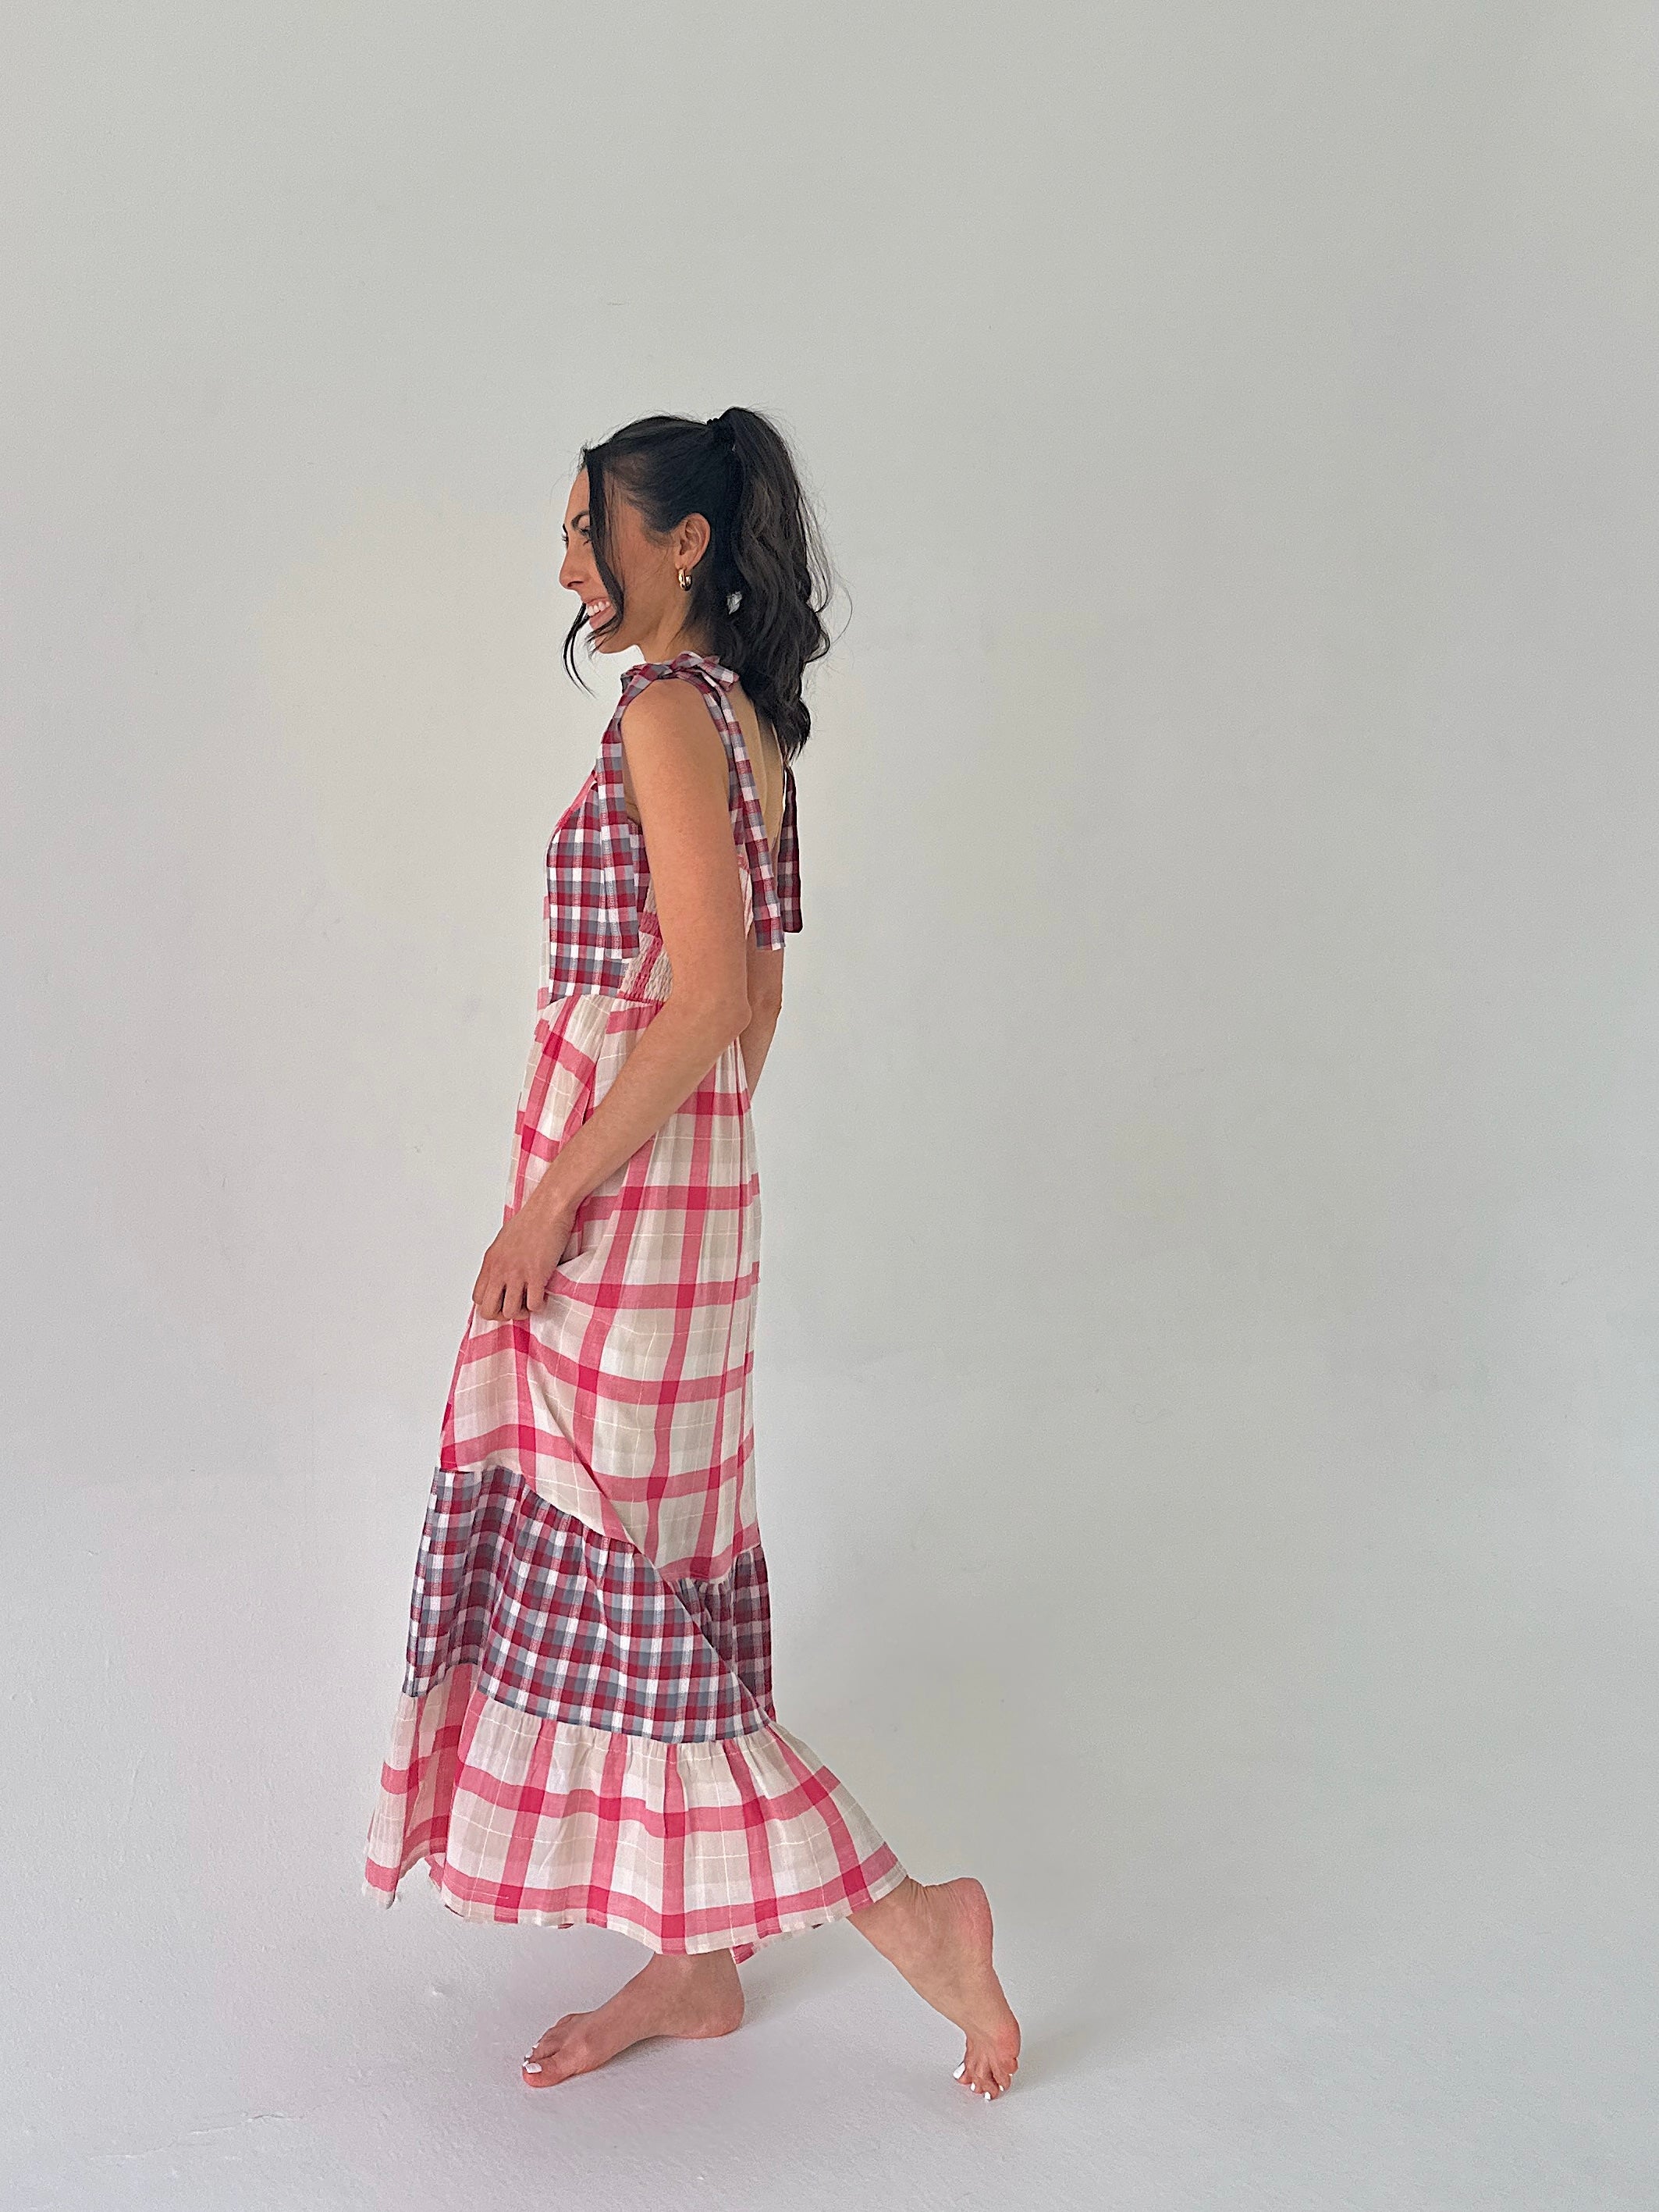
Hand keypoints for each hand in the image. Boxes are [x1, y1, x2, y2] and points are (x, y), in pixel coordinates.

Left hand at [471, 1195, 579, 1321]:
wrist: (547, 1210)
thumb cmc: (530, 1221)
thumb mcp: (503, 1242)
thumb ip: (499, 1262)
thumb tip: (501, 1278)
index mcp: (490, 1262)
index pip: (478, 1298)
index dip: (490, 1305)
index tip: (503, 1302)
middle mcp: (500, 1270)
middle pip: (489, 1311)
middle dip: (503, 1315)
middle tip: (516, 1308)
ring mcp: (517, 1274)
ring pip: (510, 1312)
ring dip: (522, 1312)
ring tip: (530, 1303)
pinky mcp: (536, 1275)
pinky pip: (533, 1305)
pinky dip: (539, 1306)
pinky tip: (543, 1296)